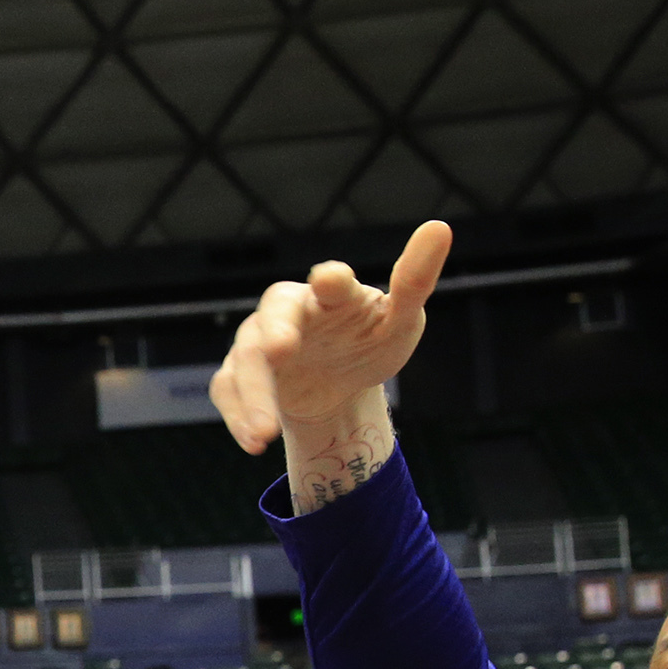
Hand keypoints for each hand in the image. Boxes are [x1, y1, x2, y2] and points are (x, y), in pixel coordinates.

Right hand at [208, 220, 452, 454]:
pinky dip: (237, 415)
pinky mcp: (242, 373)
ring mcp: (259, 341)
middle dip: (273, 333)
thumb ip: (414, 282)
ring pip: (245, 360)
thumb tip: (439, 227)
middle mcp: (291, 312)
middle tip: (279, 353)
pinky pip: (228, 389)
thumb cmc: (370, 339)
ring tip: (265, 433)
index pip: (330, 282)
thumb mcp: (401, 320)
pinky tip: (254, 442)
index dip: (330, 280)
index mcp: (333, 294)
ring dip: (253, 395)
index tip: (331, 281)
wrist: (339, 381)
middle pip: (273, 316)